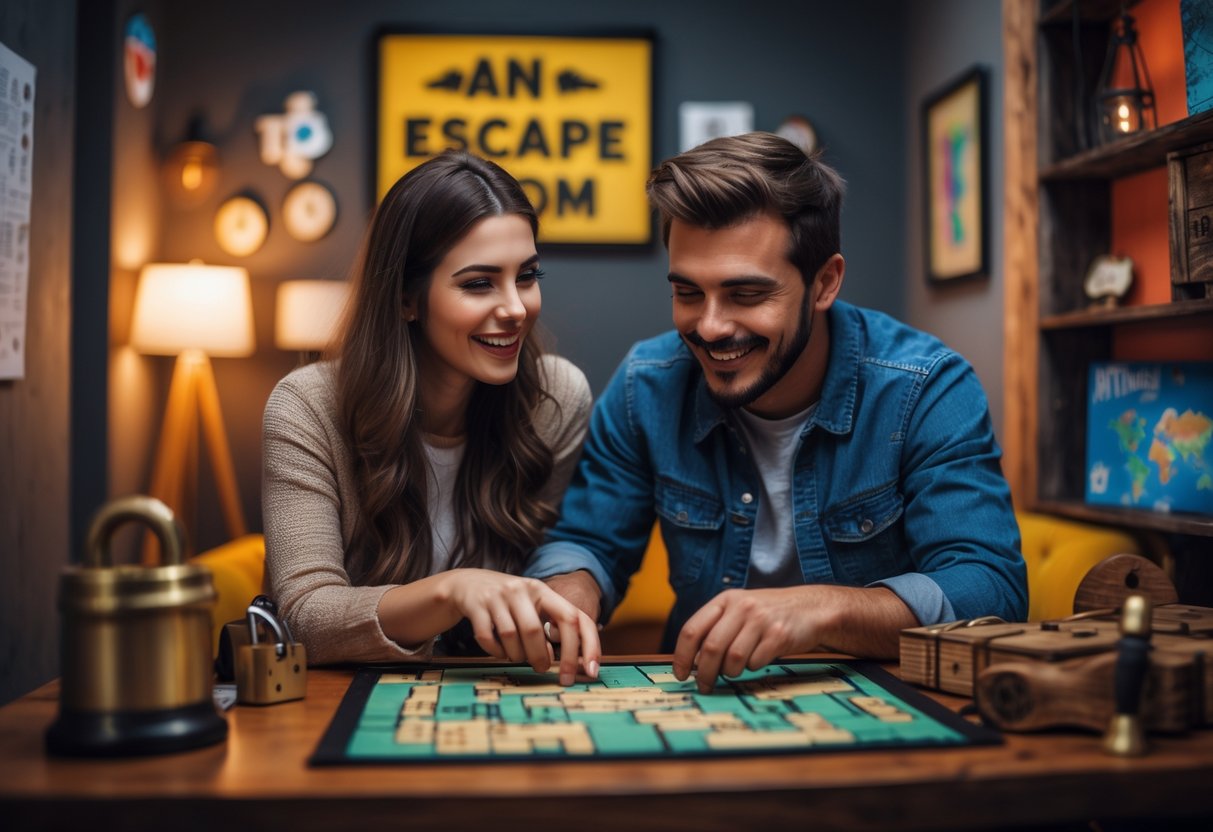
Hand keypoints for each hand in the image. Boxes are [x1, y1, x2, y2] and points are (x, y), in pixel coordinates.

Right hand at [443, 569, 599, 684]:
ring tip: (517, 657)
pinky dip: (496, 652)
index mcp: (543, 591)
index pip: (574, 617)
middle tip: (544, 670)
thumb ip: (549, 629)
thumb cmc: (508, 602)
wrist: (467, 584)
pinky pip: (488, 638)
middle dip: (542, 658)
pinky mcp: (477, 605)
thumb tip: (563, 660)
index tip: (590, 671)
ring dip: (517, 656)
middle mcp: (522, 590)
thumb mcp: (532, 608)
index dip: (586, 645)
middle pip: (536, 630)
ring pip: (511, 637)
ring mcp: (497, 596)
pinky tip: (499, 651)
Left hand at [672, 587, 826, 693]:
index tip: (680, 674)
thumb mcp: (740, 611)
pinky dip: (753, 667)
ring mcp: (761, 620)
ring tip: (736, 670)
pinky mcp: (779, 635)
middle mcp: (741, 607)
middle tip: (705, 687)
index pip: (692, 629)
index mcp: (725, 600)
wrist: (811, 608)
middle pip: (711, 649)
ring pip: (733, 659)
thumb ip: (717, 629)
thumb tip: (694, 662)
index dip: (682, 656)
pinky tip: (759, 659)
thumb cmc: (768, 615)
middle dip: (704, 674)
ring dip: (731, 672)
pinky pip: (756, 662)